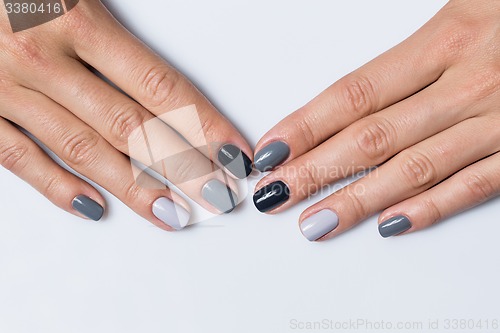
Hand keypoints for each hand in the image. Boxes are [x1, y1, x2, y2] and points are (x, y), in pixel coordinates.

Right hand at [0, 0, 252, 230]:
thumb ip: (113, 27)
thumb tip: (165, 81)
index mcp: (76, 18)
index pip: (161, 87)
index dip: (204, 125)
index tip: (233, 153)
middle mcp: (42, 58)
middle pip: (132, 128)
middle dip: (182, 167)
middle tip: (216, 196)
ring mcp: (5, 89)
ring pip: (84, 150)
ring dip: (134, 187)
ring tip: (172, 213)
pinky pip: (19, 159)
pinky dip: (57, 188)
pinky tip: (94, 207)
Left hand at [252, 0, 498, 240]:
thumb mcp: (465, 11)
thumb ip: (409, 57)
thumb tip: (348, 102)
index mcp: (446, 40)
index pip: (353, 94)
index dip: (306, 126)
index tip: (272, 152)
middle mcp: (469, 84)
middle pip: (372, 137)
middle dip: (316, 171)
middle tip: (276, 195)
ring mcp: (499, 121)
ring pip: (414, 169)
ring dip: (358, 200)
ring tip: (316, 221)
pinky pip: (474, 186)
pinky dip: (430, 207)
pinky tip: (391, 224)